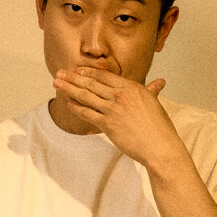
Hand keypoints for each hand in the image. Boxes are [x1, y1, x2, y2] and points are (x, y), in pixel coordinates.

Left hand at [52, 68, 183, 170]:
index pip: (105, 76)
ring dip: (69, 88)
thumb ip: (152, 91)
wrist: (159, 146)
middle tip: (59, 73)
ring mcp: (113, 109)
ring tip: (56, 83)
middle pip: (92, 83)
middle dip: (73, 77)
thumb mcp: (155, 103)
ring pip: (86, 96)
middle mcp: (120, 95)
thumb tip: (160, 82)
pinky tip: (68, 103)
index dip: (89, 72)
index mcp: (132, 87)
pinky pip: (87, 114)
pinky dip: (76, 108)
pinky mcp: (108, 124)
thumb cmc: (159, 127)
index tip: (77, 69)